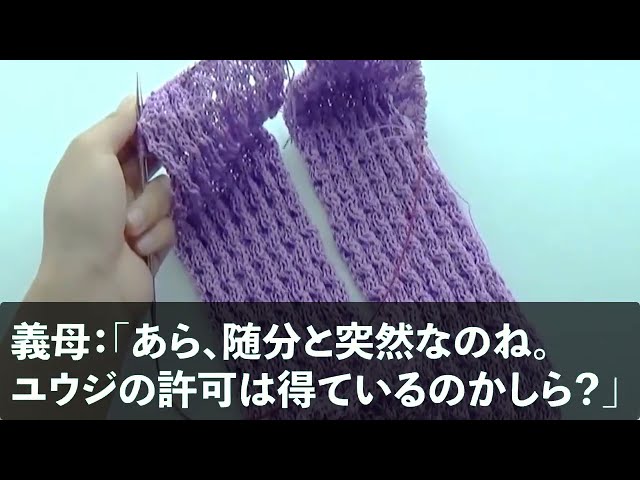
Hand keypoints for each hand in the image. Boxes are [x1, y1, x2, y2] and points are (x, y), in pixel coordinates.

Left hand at [27, 96, 174, 302]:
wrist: (92, 280)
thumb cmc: (85, 213)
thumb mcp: (89, 156)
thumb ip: (115, 125)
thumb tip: (134, 100)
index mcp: (96, 164)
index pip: (130, 135)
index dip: (150, 128)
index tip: (172, 126)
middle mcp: (117, 187)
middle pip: (155, 163)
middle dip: (154, 172)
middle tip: (156, 174)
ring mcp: (137, 215)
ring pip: (168, 195)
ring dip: (151, 211)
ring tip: (130, 230)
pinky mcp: (155, 240)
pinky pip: (172, 225)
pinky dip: (157, 235)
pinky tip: (139, 248)